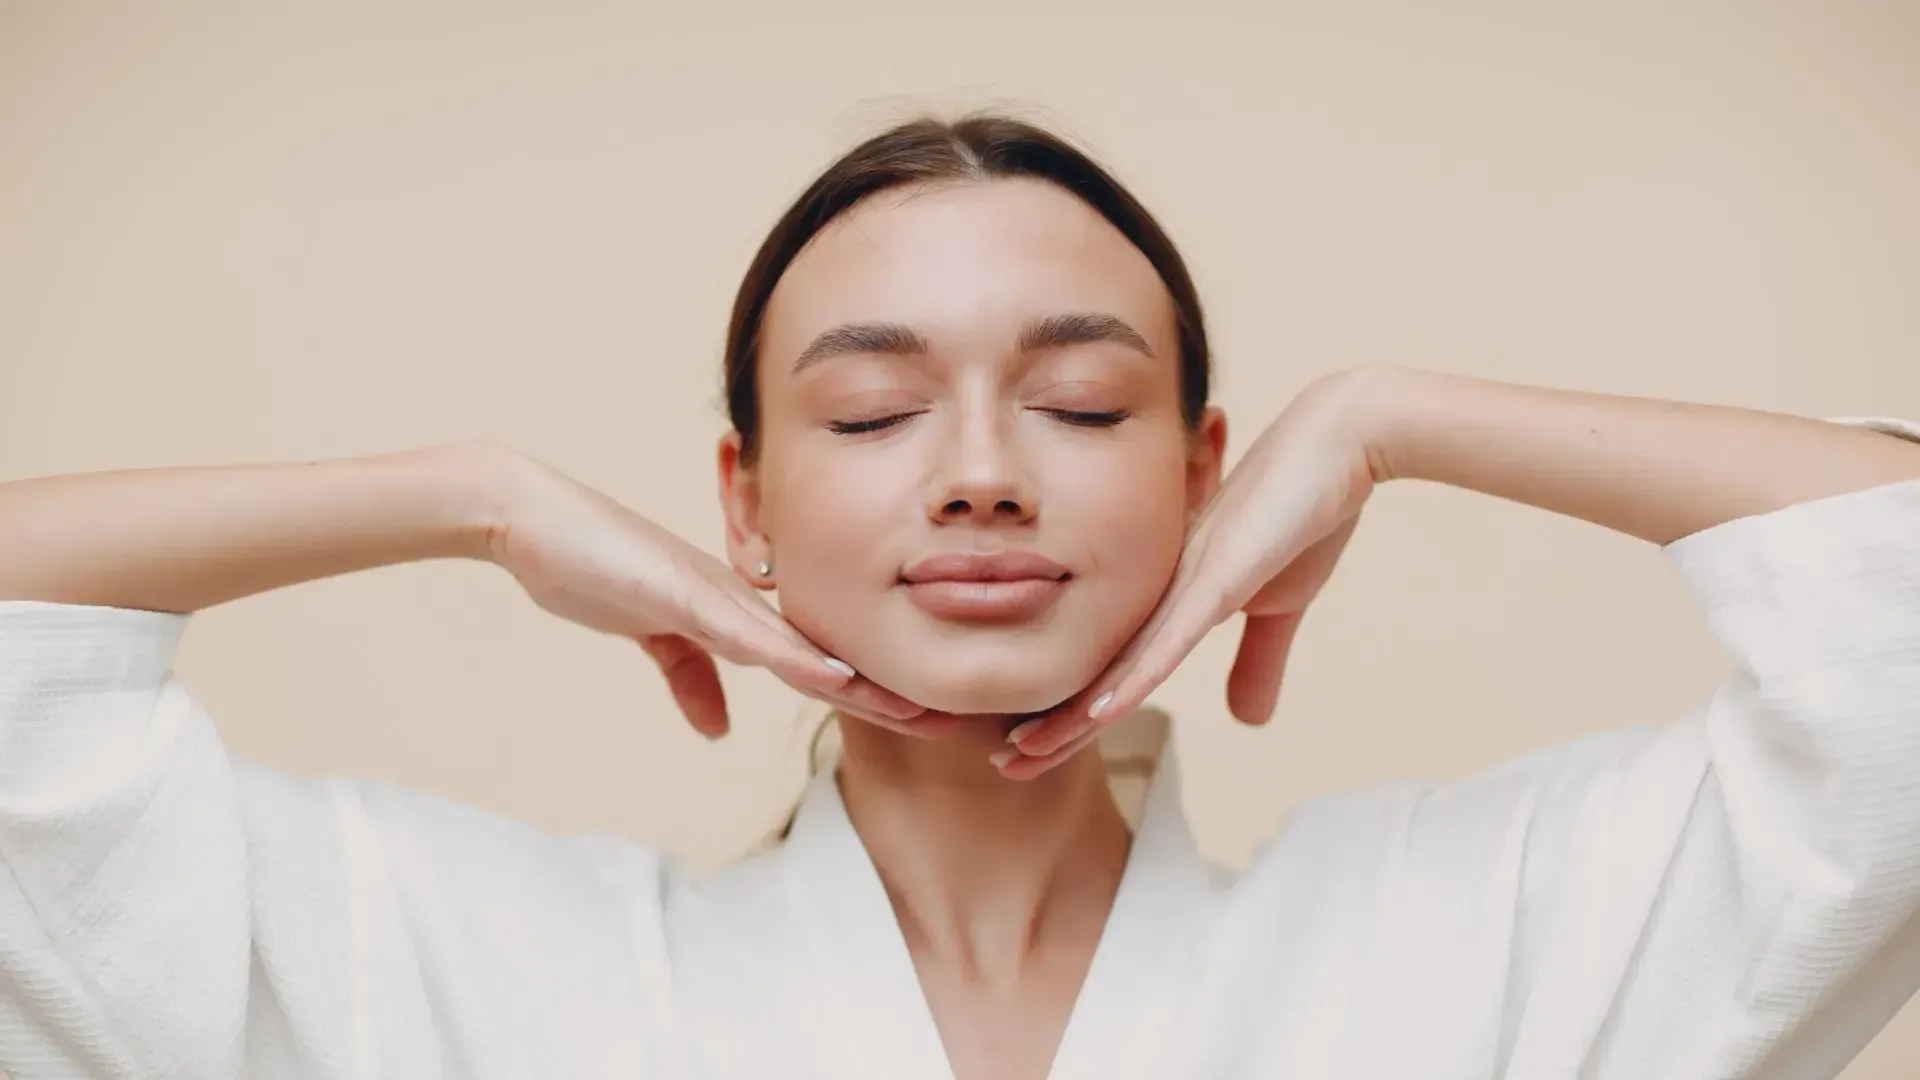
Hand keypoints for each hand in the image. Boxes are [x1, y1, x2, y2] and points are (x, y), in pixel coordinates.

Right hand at [487, 452, 942, 739]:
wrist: (529, 517)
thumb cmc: (589, 565)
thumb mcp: (648, 636)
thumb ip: (688, 678)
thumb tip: (719, 729)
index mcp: (735, 611)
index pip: (814, 660)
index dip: (866, 690)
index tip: (917, 717)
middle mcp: (740, 599)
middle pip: (827, 655)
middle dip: (887, 691)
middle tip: (950, 721)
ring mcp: (716, 594)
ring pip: (804, 648)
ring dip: (861, 683)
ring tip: (919, 710)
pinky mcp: (683, 593)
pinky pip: (748, 634)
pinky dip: (795, 659)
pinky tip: (837, 679)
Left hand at [998, 373, 1377, 777]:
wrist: (1339, 444)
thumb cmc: (1303, 514)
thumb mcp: (1281, 606)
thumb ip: (1257, 661)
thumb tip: (1246, 721)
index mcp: (1171, 598)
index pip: (1115, 668)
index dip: (1075, 713)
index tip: (1033, 751)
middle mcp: (1161, 591)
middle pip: (1098, 670)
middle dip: (1052, 722)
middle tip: (1004, 763)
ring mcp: (1185, 583)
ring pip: (1119, 662)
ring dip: (1074, 713)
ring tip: (1026, 751)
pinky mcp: (1218, 577)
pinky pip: (1169, 639)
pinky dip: (1134, 679)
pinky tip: (1099, 713)